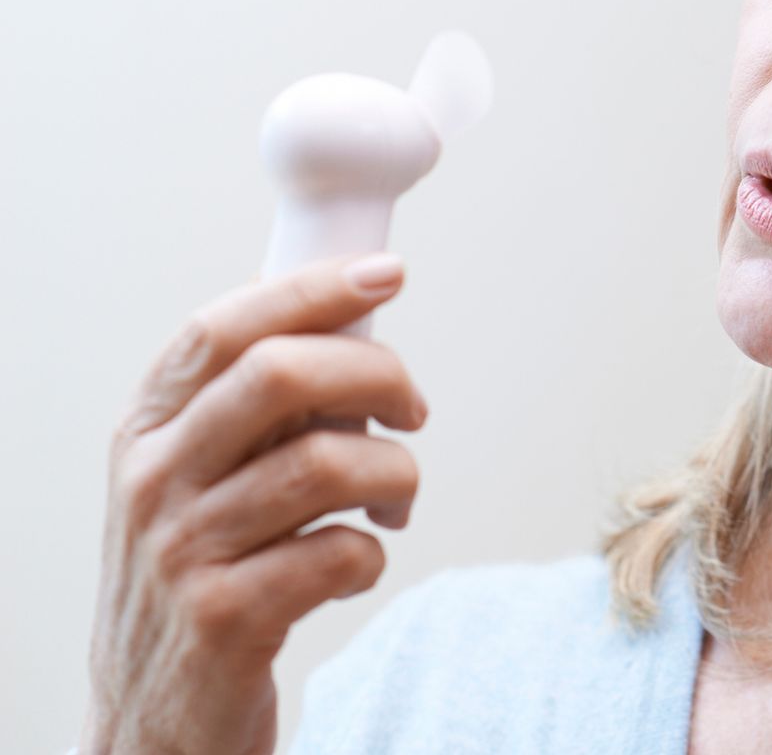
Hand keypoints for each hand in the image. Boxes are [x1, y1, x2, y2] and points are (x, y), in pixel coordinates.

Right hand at [78, 253, 427, 754]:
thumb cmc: (201, 576)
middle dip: (376, 374)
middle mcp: (152, 482)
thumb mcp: (195, 482)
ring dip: (393, 472)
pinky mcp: (225, 620)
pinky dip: (371, 552)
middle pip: (279, 376)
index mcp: (146, 431)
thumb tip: (350, 319)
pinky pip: (339, 554)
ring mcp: (182, 552)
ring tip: (394, 497)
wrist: (154, 716)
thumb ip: (253, 409)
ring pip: (324, 464)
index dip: (312, 290)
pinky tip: (356, 563)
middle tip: (412, 409)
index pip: (222, 328)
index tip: (388, 275)